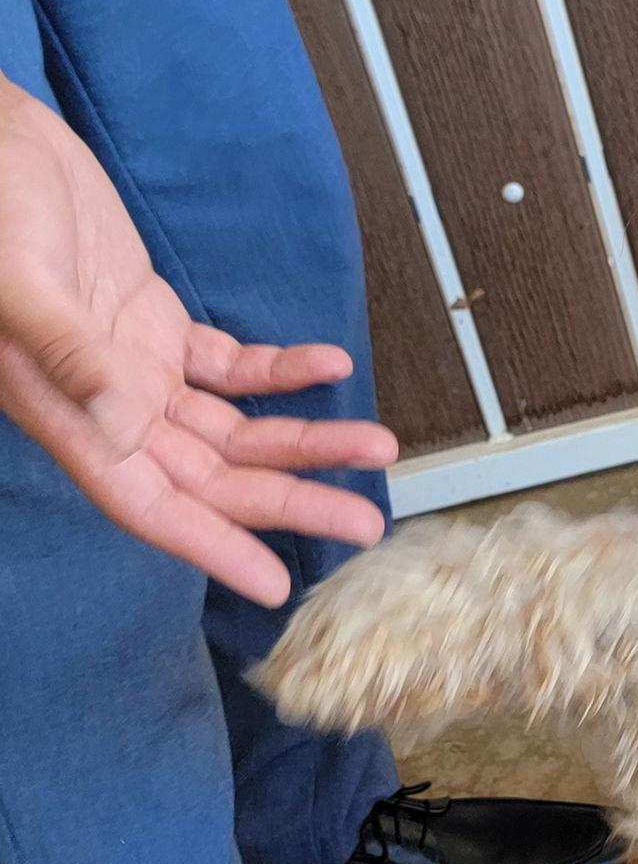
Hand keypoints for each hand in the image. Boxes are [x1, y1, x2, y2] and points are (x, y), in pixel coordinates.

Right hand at [0, 77, 397, 605]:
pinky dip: (280, 373)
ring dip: (305, 441)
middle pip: (213, 478)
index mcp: (71, 416)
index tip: (274, 582)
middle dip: (291, 500)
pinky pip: (228, 368)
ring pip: (233, 429)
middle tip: (366, 522)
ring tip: (376, 446)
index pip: (151, 505)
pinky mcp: (152, 326)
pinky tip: (330, 367)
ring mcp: (134, 369)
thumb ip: (69, 353)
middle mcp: (108, 408)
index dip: (213, 547)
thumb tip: (125, 424)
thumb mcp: (19, 280)